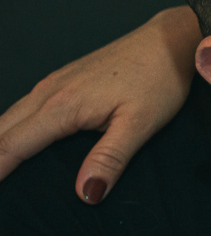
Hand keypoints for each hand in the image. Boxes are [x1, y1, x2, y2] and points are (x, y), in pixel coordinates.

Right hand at [0, 6, 199, 202]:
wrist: (169, 41)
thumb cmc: (158, 81)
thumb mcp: (140, 124)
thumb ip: (110, 158)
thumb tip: (85, 194)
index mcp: (63, 107)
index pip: (13, 144)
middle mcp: (48, 92)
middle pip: (2, 130)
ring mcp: (53, 83)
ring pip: (9, 117)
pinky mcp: (62, 79)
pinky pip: (24, 107)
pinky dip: (9, 127)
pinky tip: (11, 139)